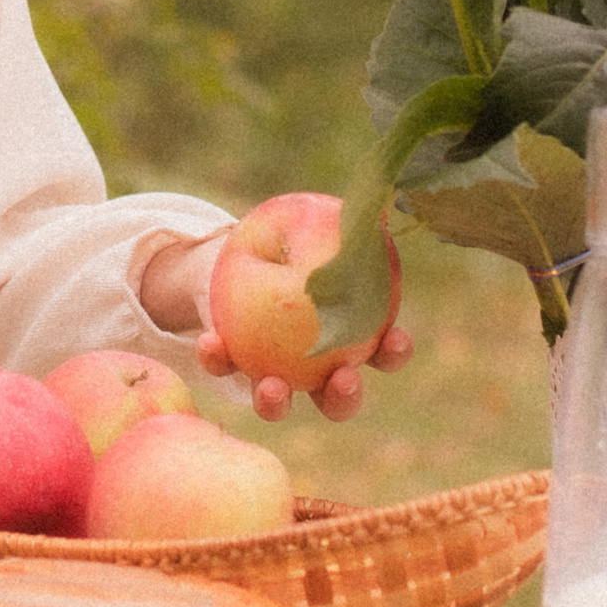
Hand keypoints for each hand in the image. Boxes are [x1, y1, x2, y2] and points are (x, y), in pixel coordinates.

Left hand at [139, 234, 375, 421]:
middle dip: (344, 397)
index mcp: (348, 337)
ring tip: (272, 388)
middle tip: (343, 380)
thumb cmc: (291, 242)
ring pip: (279, 402)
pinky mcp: (230, 365)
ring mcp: (273, 374)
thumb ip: (342, 231)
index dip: (394, 351)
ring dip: (277, 402)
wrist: (233, 255)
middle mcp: (314, 367)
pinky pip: (224, 367)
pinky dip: (217, 358)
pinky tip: (211, 342)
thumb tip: (378, 205)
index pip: (383, 352)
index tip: (395, 339)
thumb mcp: (315, 231)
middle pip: (338, 399)